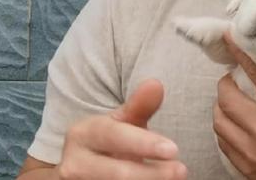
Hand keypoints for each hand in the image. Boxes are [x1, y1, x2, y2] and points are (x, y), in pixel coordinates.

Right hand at [56, 79, 186, 179]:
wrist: (81, 170)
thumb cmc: (109, 142)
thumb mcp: (122, 122)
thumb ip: (139, 106)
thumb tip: (156, 85)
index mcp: (82, 134)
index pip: (115, 136)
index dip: (144, 143)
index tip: (174, 150)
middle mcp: (73, 164)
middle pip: (116, 172)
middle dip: (151, 173)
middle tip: (181, 171)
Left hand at [213, 34, 255, 179]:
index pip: (255, 72)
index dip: (240, 52)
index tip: (231, 38)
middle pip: (226, 98)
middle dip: (226, 82)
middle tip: (232, 77)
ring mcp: (254, 153)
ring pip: (220, 123)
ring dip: (221, 107)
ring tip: (230, 100)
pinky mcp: (251, 170)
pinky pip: (224, 145)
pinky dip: (224, 131)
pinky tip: (233, 125)